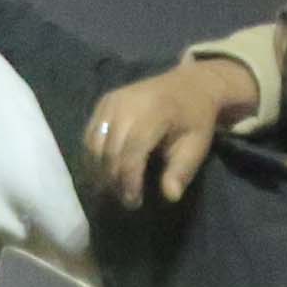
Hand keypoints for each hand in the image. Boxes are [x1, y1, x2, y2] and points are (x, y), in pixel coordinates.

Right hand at [84, 53, 256, 205]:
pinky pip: (89, 135)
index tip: (134, 202)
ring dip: (99, 172)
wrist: (189, 85)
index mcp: (154, 112)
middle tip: (124, 200)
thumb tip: (170, 196)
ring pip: (93, 144)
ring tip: (112, 191)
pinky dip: (92, 157)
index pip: (132, 151)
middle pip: (109, 150)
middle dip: (113, 180)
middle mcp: (127, 104)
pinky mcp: (104, 103)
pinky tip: (102, 174)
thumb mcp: (197, 146)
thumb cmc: (194, 119)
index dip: (129, 180)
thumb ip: (181, 171)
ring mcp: (112, 101)